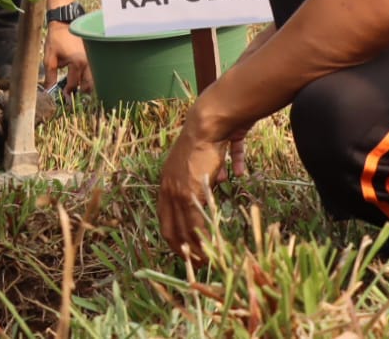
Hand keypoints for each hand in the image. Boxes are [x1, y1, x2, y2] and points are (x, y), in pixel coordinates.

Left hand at [43, 21, 91, 94]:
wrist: (65, 23)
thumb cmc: (56, 39)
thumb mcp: (50, 58)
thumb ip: (50, 76)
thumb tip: (50, 90)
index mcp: (77, 63)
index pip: (74, 84)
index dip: (68, 92)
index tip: (64, 95)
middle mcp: (88, 62)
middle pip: (89, 85)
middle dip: (81, 92)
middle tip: (73, 94)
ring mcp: (93, 58)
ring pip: (95, 79)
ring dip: (88, 86)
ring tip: (79, 88)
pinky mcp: (94, 55)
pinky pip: (95, 71)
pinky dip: (91, 77)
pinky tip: (84, 79)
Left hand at [156, 118, 249, 261]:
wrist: (208, 124)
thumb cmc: (210, 138)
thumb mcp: (205, 160)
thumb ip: (210, 173)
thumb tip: (223, 180)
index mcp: (167, 181)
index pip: (166, 217)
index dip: (174, 235)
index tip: (184, 249)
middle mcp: (168, 188)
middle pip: (172, 227)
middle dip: (183, 248)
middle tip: (196, 262)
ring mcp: (177, 191)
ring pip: (183, 228)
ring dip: (194, 247)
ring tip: (205, 260)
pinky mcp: (189, 192)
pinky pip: (194, 222)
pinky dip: (202, 237)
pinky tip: (210, 247)